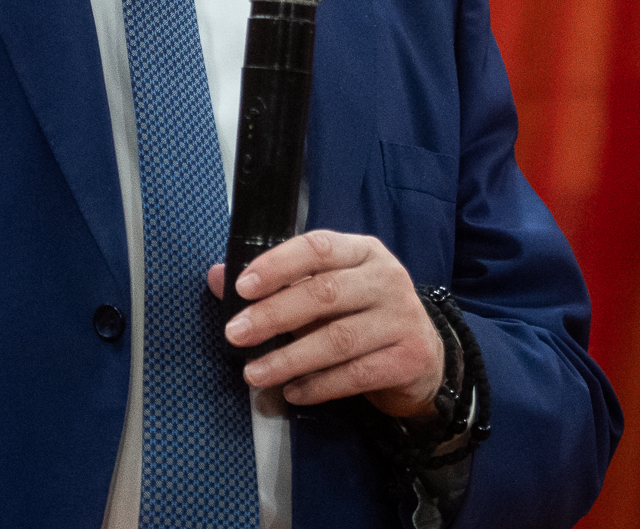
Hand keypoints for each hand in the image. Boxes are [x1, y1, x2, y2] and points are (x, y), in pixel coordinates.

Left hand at [207, 229, 444, 420]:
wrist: (423, 357)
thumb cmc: (361, 314)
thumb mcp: (324, 289)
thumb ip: (274, 283)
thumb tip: (216, 277)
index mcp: (363, 251)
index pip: (318, 247)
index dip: (277, 265)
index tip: (241, 286)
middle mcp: (386, 279)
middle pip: (323, 293)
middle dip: (273, 315)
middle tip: (235, 334)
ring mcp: (402, 318)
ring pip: (337, 339)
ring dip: (289, 358)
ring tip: (254, 373)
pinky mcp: (408, 358)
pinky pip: (355, 374)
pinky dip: (319, 385)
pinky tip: (292, 391)